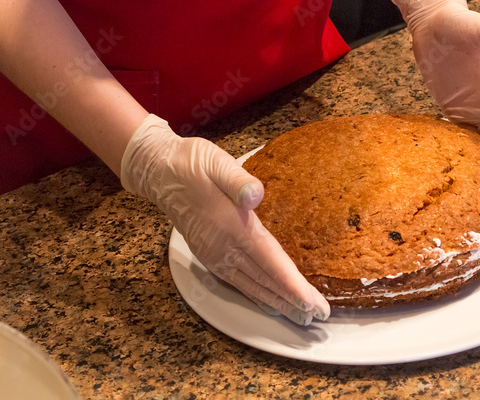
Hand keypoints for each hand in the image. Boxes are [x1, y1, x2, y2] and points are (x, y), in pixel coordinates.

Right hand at [120, 115, 328, 324]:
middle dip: (292, 301)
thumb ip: (238, 180)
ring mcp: (214, 254)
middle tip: (319, 317)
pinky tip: (267, 301)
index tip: (312, 303)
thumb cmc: (194, 164)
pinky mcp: (209, 254)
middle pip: (264, 281)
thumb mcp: (218, 163)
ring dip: (276, 302)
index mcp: (232, 227)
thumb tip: (255, 195)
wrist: (160, 172)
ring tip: (299, 316)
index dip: (291, 285)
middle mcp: (223, 247)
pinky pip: (237, 282)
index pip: (269, 262)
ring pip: (251, 286)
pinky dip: (256, 294)